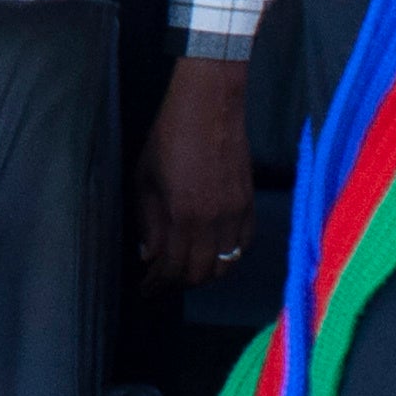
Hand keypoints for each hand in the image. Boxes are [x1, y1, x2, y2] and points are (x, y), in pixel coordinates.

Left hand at [136, 57, 255, 289]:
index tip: (145, 289)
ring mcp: (236, 214)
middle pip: (200, 274)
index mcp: (183, 215)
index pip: (172, 268)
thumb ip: (147, 220)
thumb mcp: (144, 178)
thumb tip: (148, 254)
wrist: (210, 106)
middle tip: (162, 281)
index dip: (156, 285)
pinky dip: (229, 257)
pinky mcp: (250, 204)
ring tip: (186, 270)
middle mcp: (213, 221)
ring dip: (205, 273)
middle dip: (178, 283)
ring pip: (226, 265)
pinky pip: (244, 246)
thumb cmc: (169, 137)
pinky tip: (215, 253)